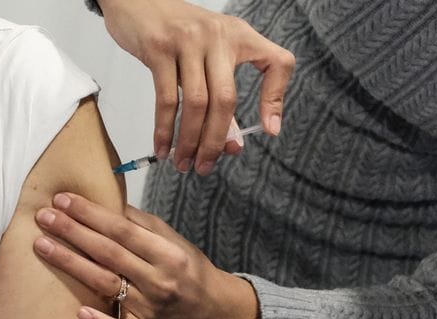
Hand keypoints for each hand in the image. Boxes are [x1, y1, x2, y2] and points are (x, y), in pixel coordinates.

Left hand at [33, 193, 259, 318]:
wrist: (215, 311)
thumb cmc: (191, 270)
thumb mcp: (173, 240)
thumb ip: (141, 224)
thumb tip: (107, 204)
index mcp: (167, 254)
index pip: (122, 229)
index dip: (91, 213)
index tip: (64, 199)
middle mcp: (159, 280)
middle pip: (109, 252)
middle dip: (73, 232)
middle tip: (45, 217)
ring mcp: (150, 308)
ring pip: (106, 284)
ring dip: (72, 264)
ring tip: (43, 245)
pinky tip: (77, 310)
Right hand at [97, 0, 294, 174]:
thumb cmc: (174, 32)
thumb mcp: (206, 55)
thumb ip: (220, 95)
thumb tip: (231, 144)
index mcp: (239, 36)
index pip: (277, 63)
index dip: (276, 98)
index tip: (268, 131)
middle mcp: (217, 37)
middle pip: (226, 99)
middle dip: (216, 141)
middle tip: (206, 167)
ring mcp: (187, 41)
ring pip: (196, 103)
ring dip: (189, 141)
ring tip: (184, 163)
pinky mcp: (159, 48)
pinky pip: (166, 98)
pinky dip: (164, 129)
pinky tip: (162, 147)